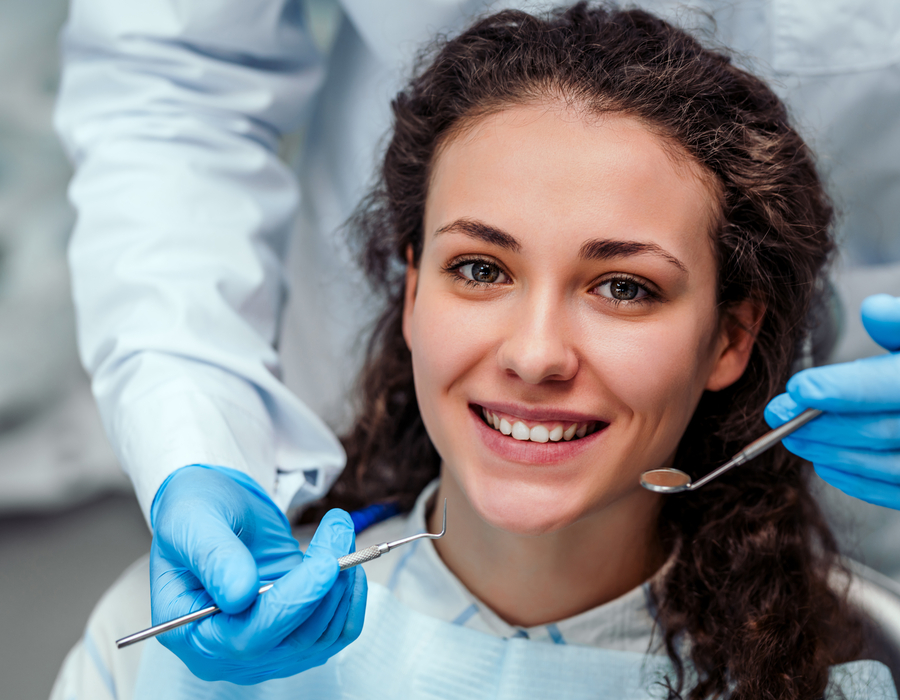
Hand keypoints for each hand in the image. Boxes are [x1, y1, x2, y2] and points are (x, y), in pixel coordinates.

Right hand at [149, 465, 365, 683]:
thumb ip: (213, 557)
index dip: (293, 601)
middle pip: (295, 638)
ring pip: (324, 633)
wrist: (216, 513)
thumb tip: (239, 595)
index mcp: (192, 634)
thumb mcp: (191, 522)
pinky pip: (337, 630)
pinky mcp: (296, 634)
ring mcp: (267, 648)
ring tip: (338, 530)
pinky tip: (345, 559)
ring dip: (342, 582)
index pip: (250, 636)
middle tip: (338, 526)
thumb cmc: (195, 516)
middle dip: (326, 583)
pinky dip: (350, 596)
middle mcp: (229, 653)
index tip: (327, 563)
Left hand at [765, 294, 899, 508]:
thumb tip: (873, 310)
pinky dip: (859, 481)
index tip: (796, 387)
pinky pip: (899, 492)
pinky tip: (826, 463)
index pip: (887, 386)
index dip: (841, 389)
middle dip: (820, 424)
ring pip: (886, 465)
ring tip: (792, 437)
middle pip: (878, 430)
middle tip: (776, 413)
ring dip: (831, 453)